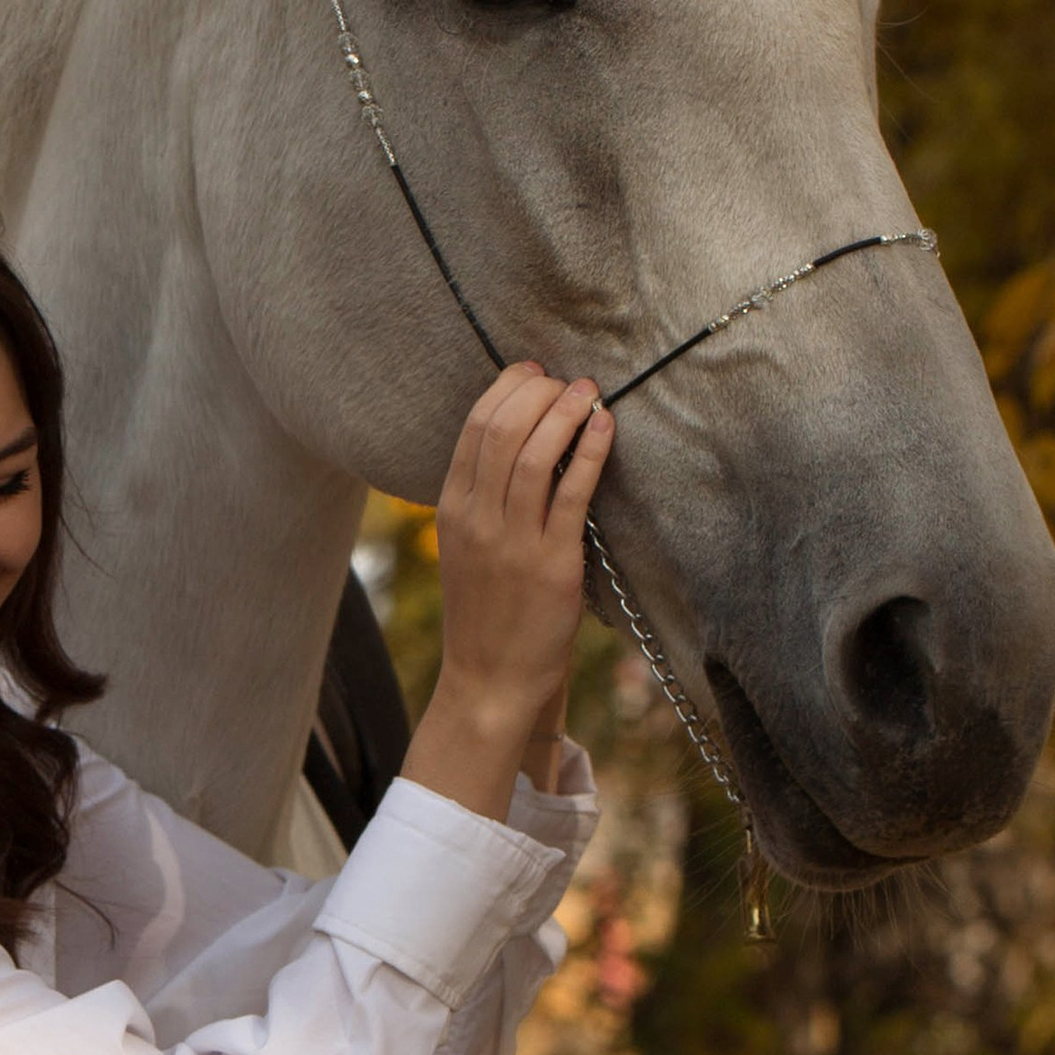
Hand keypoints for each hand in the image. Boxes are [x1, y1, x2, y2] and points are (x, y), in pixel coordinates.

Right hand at [401, 364, 609, 824]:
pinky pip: (571, 493)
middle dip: (537, 391)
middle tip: (565, 380)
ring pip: (533, 452)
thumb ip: (484, 500)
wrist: (489, 681)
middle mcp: (476, 518)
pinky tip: (604, 426)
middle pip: (502, 429)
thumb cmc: (487, 614)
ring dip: (564, 412)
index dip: (507, 389)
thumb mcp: (469, 548)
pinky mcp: (551, 563)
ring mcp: (512, 540)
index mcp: (451, 509)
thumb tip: (521, 444)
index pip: (473, 428)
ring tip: (588, 392)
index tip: (534, 374)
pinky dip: (589, 451)